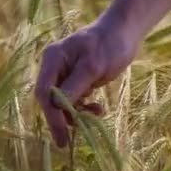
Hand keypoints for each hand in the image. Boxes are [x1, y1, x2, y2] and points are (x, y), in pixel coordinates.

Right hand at [35, 16, 137, 146]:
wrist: (126, 32)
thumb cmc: (111, 44)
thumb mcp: (94, 66)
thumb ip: (75, 86)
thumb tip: (57, 107)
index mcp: (53, 58)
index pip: (44, 93)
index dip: (52, 116)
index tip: (62, 136)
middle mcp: (54, 66)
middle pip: (50, 99)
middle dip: (63, 117)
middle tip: (73, 138)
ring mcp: (65, 72)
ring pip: (62, 102)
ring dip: (77, 113)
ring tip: (98, 113)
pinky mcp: (77, 78)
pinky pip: (74, 99)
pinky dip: (84, 107)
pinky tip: (98, 109)